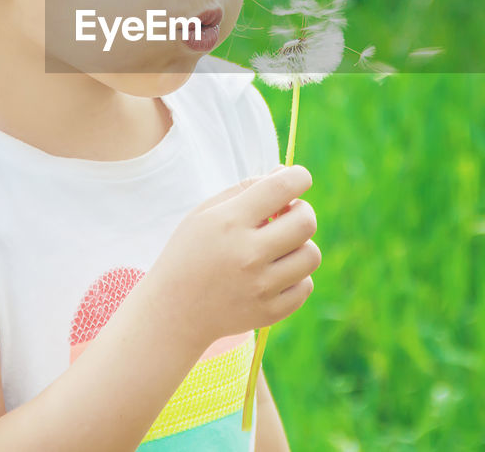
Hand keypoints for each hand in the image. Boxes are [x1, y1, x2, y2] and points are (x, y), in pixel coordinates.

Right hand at [141, 165, 320, 352]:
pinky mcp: (269, 312)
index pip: (282, 188)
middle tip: (287, 215)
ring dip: (300, 245)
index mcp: (230, 222)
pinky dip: (295, 276)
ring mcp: (260, 287)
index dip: (299, 176)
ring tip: (278, 247)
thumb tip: (285, 172)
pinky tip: (273, 273)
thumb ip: (245, 189)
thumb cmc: (190, 253)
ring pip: (311, 255)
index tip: (298, 178)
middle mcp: (248, 254)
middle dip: (302, 211)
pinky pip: (305, 285)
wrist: (174, 312)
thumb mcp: (205, 213)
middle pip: (306, 222)